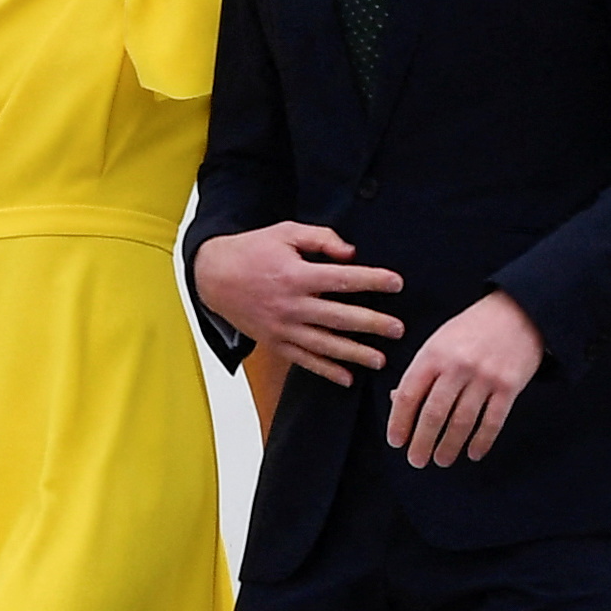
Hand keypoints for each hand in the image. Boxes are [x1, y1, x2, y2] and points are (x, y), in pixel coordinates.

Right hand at [192, 223, 404, 384]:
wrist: (212, 276)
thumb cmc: (251, 250)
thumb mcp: (285, 232)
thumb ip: (320, 239)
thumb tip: (351, 253)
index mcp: (296, 275)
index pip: (343, 279)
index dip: (372, 280)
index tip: (396, 283)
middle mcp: (291, 305)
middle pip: (339, 317)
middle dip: (372, 324)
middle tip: (398, 329)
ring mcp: (282, 327)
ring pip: (324, 344)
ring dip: (354, 353)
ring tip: (380, 360)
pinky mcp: (274, 341)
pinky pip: (303, 359)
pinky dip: (325, 370)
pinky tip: (347, 378)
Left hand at [388, 291, 542, 465]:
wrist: (519, 311)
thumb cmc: (471, 330)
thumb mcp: (438, 342)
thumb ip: (420, 371)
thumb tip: (396, 402)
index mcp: (433, 355)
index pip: (409, 395)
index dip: (399, 422)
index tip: (395, 442)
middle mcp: (458, 366)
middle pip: (434, 414)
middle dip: (422, 442)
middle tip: (416, 461)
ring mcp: (485, 377)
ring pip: (462, 422)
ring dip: (449, 446)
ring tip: (441, 460)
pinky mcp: (510, 386)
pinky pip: (492, 421)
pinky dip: (481, 441)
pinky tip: (473, 453)